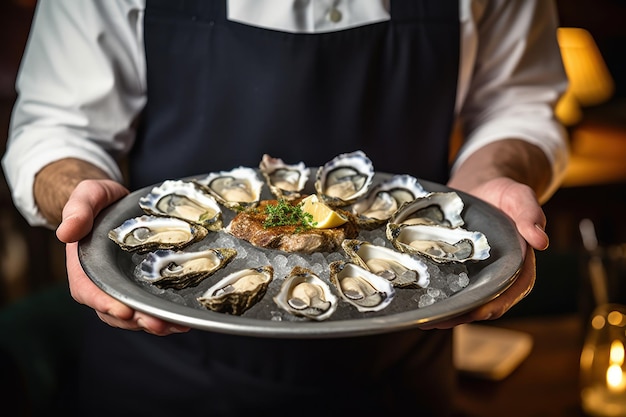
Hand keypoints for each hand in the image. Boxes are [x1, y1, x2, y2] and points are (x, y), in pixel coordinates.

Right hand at [56, 179, 190, 335]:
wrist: (113, 201)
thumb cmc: (96, 200)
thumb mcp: (86, 196)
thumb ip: (77, 211)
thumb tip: (65, 232)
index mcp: (82, 265)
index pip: (88, 291)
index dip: (104, 303)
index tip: (124, 311)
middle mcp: (99, 281)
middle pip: (113, 309)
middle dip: (135, 320)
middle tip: (157, 324)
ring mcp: (118, 285)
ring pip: (131, 314)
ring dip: (151, 323)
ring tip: (173, 326)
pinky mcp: (136, 285)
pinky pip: (145, 306)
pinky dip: (161, 316)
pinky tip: (180, 321)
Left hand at [419, 177, 548, 328]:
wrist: (482, 188)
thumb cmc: (504, 194)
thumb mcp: (518, 197)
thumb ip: (530, 213)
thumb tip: (541, 241)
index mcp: (521, 265)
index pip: (509, 292)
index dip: (493, 305)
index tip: (475, 313)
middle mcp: (501, 275)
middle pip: (485, 304)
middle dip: (463, 315)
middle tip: (438, 321)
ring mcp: (481, 275)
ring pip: (467, 300)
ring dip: (448, 312)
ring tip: (425, 317)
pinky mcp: (463, 271)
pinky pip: (454, 288)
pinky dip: (441, 296)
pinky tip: (421, 300)